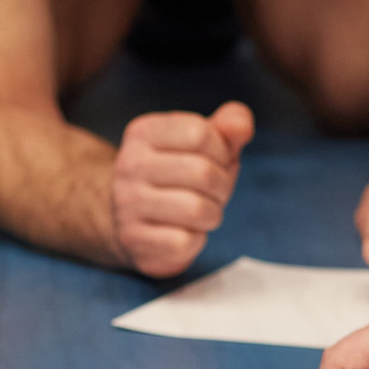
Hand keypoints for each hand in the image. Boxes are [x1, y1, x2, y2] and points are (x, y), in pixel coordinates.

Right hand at [108, 101, 252, 276]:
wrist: (130, 218)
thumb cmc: (178, 174)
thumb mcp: (204, 142)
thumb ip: (228, 126)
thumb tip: (242, 126)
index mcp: (143, 133)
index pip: (200, 133)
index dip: (221, 150)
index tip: (215, 160)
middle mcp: (128, 166)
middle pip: (202, 172)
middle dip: (222, 184)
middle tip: (214, 191)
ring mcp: (126, 205)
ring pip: (197, 209)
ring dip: (212, 213)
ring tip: (200, 212)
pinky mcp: (134, 241)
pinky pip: (186, 242)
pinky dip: (196, 239)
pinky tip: (182, 232)